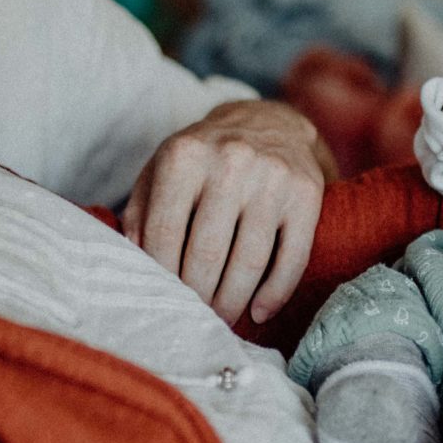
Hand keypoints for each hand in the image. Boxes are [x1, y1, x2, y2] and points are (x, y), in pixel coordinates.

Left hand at [122, 100, 331, 324]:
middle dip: (197, 296)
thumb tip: (136, 262)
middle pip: (207, 253)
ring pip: (249, 261)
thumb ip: (141, 212)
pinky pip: (292, 257)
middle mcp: (230, 161)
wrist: (268, 124)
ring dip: (233, 301)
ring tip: (222, 318)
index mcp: (185, 156)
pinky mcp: (306, 194)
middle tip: (194, 316)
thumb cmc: (204, 159)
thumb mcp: (162, 169)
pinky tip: (260, 311)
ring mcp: (272, 177)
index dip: (162, 275)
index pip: (164, 233)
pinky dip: (275, 293)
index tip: (163, 299)